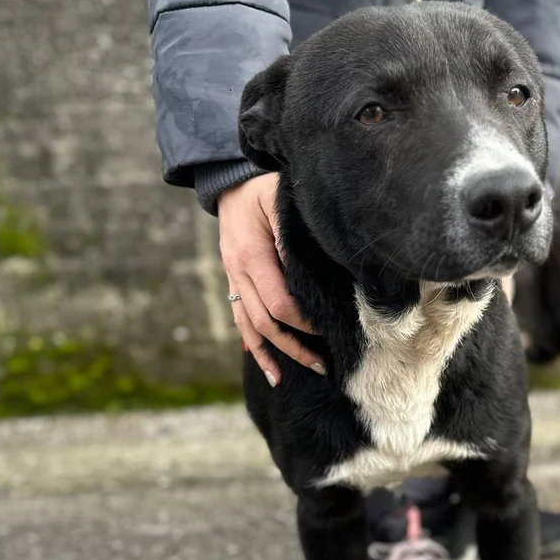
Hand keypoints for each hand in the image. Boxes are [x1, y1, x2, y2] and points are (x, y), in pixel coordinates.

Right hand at [217, 174, 324, 385]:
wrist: (230, 184)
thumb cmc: (264, 189)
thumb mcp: (280, 200)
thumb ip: (293, 233)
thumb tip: (311, 268)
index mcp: (252, 255)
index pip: (278, 303)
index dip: (304, 322)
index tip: (329, 329)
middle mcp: (238, 273)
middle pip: (265, 322)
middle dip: (294, 347)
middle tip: (323, 365)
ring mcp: (233, 280)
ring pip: (251, 328)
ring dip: (276, 354)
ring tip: (300, 375)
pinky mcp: (234, 283)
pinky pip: (242, 322)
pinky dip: (256, 348)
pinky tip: (270, 369)